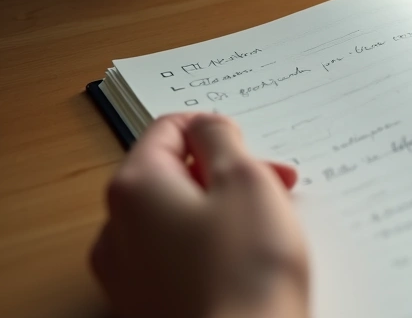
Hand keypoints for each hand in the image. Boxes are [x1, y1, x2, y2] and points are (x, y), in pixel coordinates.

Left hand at [90, 113, 308, 317]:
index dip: (218, 130)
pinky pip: (180, 259)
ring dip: (226, 213)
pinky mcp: (150, 305)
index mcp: (136, 187)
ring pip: (179, 218)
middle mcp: (118, 228)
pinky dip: (215, 250)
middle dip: (228, 175)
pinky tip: (250, 266)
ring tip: (270, 230)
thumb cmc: (246, 273)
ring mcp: (129, 273)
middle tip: (277, 189)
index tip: (254, 151)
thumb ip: (222, 138)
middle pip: (174, 175)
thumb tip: (209, 128)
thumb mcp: (245, 181)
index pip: (169, 128)